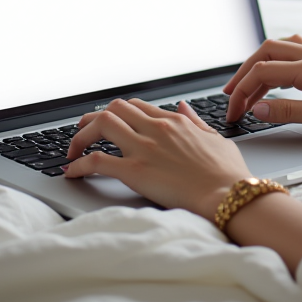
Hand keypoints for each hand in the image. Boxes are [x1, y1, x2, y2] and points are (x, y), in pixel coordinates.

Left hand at [62, 99, 248, 220]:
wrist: (229, 195)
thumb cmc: (227, 172)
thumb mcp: (215, 137)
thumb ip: (196, 121)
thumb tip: (183, 107)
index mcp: (174, 121)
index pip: (135, 106)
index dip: (117, 113)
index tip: (109, 123)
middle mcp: (155, 128)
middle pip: (114, 109)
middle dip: (93, 119)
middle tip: (82, 132)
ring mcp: (144, 148)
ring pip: (101, 125)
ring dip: (81, 136)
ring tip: (72, 149)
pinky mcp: (135, 172)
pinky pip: (98, 161)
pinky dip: (80, 164)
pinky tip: (73, 172)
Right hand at [223, 34, 301, 132]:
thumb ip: (287, 111)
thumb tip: (256, 108)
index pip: (263, 71)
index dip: (242, 90)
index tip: (233, 110)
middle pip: (265, 52)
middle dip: (243, 73)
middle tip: (230, 96)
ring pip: (276, 47)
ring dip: (256, 65)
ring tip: (244, 88)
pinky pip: (289, 49)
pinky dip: (272, 60)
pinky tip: (270, 76)